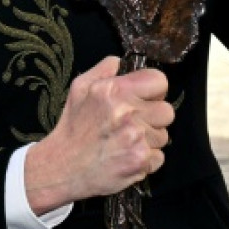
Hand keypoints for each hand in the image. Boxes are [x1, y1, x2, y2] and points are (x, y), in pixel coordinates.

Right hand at [24, 56, 173, 214]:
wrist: (62, 167)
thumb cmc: (72, 128)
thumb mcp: (79, 89)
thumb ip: (103, 71)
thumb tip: (120, 61)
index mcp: (115, 91)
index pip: (160, 81)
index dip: (154, 90)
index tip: (145, 98)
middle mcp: (128, 113)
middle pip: (167, 111)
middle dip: (153, 117)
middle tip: (134, 123)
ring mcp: (136, 139)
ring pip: (163, 135)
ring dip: (149, 139)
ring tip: (126, 141)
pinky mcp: (140, 162)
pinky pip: (159, 157)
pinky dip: (147, 159)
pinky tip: (127, 156)